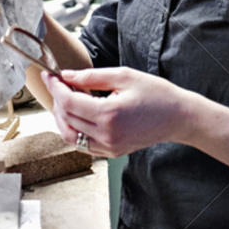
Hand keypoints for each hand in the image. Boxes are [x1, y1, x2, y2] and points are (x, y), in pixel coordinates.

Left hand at [44, 66, 197, 157]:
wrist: (178, 117)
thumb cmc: (156, 93)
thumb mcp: (124, 76)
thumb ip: (92, 77)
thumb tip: (66, 76)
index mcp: (109, 114)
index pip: (69, 103)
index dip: (56, 88)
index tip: (50, 76)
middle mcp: (107, 135)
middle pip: (67, 119)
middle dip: (57, 100)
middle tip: (59, 84)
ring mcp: (109, 147)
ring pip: (70, 136)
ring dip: (62, 118)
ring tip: (65, 100)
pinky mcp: (112, 153)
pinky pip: (83, 145)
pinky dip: (74, 130)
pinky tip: (76, 115)